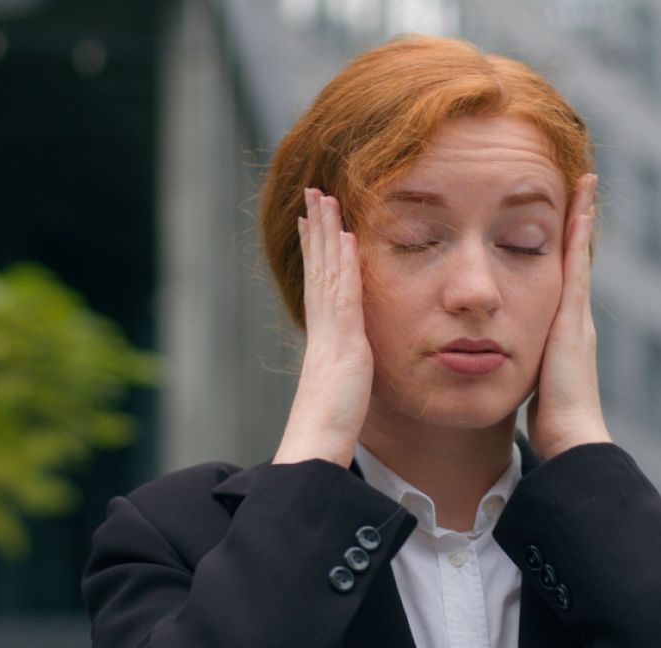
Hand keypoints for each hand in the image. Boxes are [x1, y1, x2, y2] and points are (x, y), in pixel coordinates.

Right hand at [273, 188, 373, 465]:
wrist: (316, 442)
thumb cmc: (329, 424)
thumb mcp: (342, 386)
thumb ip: (345, 367)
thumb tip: (349, 363)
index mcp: (324, 334)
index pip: (319, 280)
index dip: (315, 248)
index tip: (311, 220)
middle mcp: (323, 325)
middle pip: (318, 265)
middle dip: (316, 227)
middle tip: (313, 192)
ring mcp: (330, 330)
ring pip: (327, 270)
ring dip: (326, 232)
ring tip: (324, 198)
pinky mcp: (343, 340)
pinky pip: (343, 293)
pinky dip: (343, 263)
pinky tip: (346, 237)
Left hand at [527, 174, 611, 458]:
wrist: (571, 436)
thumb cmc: (550, 421)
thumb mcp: (530, 383)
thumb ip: (520, 367)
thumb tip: (495, 361)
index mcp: (562, 331)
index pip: (562, 280)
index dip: (562, 250)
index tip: (560, 218)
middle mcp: (574, 317)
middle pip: (573, 259)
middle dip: (576, 223)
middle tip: (582, 186)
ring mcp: (578, 315)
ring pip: (577, 255)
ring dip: (581, 219)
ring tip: (584, 185)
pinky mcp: (574, 318)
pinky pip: (575, 267)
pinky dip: (578, 237)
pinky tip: (578, 210)